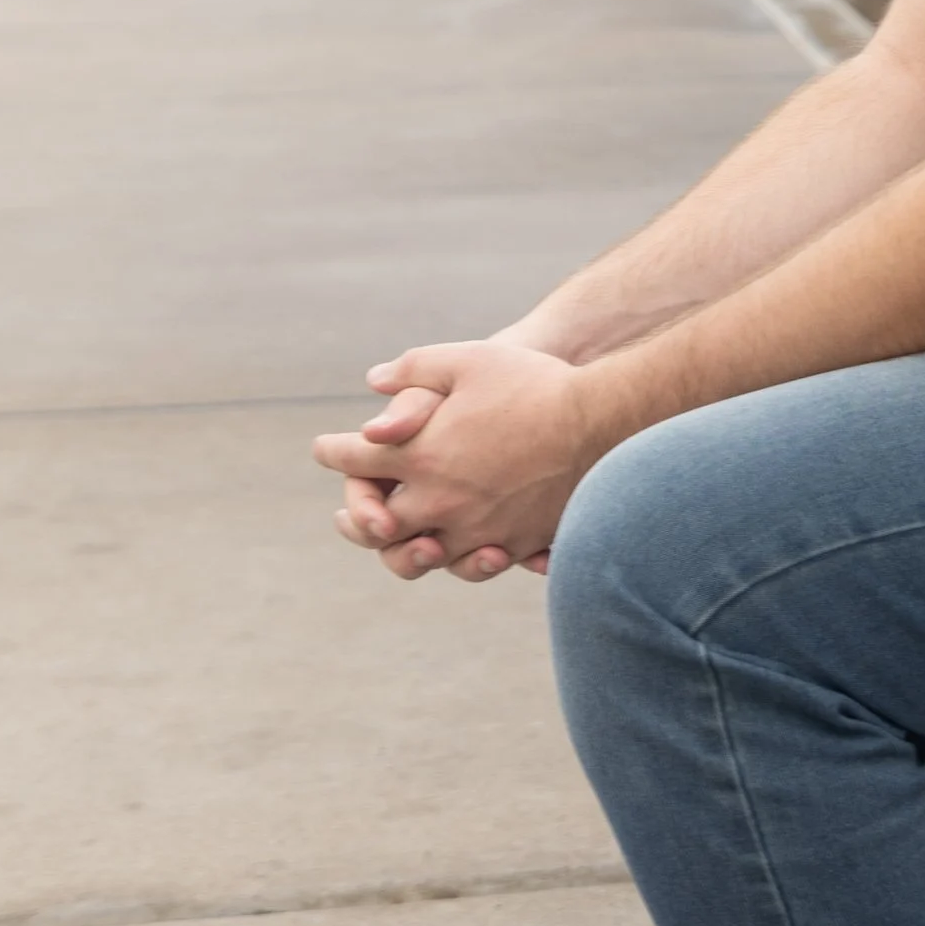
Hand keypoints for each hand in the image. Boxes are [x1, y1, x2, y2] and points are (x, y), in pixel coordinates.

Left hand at [314, 336, 603, 581]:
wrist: (600, 423)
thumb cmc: (533, 384)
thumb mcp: (468, 360)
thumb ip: (414, 370)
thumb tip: (373, 385)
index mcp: (421, 453)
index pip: (355, 458)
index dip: (331, 451)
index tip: (324, 448)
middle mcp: (440, 499)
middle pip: (377, 525)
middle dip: (356, 515)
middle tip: (348, 513)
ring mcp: (476, 529)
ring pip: (420, 557)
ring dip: (402, 547)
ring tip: (400, 540)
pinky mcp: (512, 544)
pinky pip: (472, 565)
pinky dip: (457, 559)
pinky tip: (458, 549)